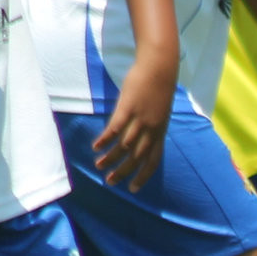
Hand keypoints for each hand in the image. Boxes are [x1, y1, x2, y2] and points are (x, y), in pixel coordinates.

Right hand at [91, 54, 175, 190]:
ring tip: (99, 166)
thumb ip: (151, 127)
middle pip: (136, 157)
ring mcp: (140, 118)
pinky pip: (115, 128)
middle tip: (110, 182)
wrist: (160, 66)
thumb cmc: (158, 88)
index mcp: (160, 131)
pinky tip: (96, 147)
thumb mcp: (159, 112)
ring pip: (124, 145)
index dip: (143, 176)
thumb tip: (139, 139)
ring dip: (110, 158)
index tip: (133, 188)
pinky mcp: (129, 107)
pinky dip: (105, 139)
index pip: (153, 160)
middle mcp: (151, 128)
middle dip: (123, 172)